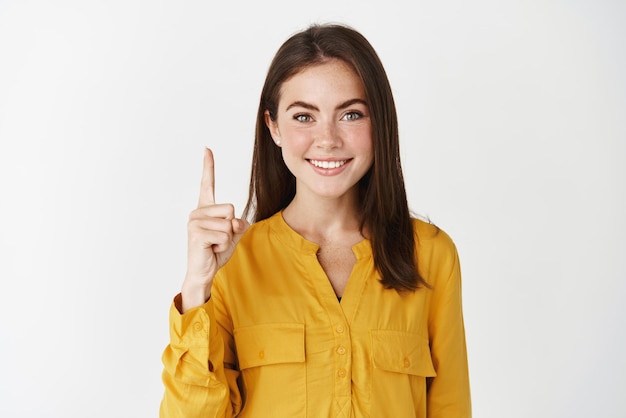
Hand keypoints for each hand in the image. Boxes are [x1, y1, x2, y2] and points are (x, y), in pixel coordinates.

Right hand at [181, 148, 248, 311]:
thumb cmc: (215, 252)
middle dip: (231, 227)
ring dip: (227, 239)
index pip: (207, 184)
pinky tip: (211, 250)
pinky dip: (223, 245)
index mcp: (205, 209)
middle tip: (218, 240)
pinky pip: (224, 235)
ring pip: (229, 224)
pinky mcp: (196, 233)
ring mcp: (194, 222)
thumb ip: (238, 224)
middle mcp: (197, 212)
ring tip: (213, 246)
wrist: (203, 273)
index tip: (207, 149)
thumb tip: (236, 221)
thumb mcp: (233, 235)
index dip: (208, 166)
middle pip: (231, 208)